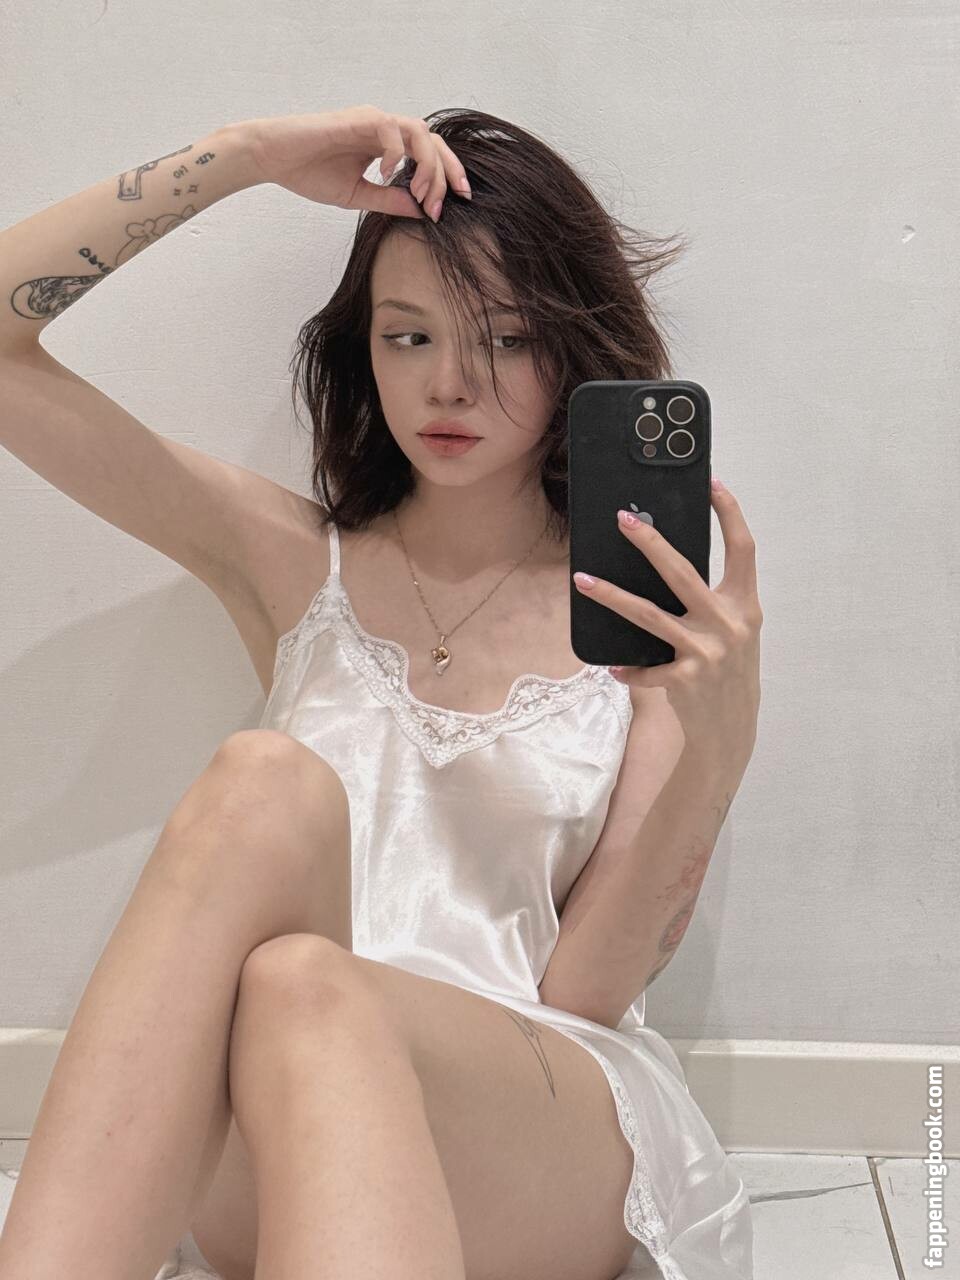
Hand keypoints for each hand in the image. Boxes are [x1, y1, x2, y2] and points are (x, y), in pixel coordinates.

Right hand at [236, 104, 470, 220]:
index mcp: (386, 146)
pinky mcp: (358, 118)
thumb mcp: (358, 196)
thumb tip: (422, 212)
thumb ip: (390, 201)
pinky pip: (391, 129)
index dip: (445, 179)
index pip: (428, 155)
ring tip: (421, 193)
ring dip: (428, 165)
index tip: (449, 208)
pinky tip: (386, 175)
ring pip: (419, 132)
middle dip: (448, 172)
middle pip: (433, 141)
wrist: (274, 158)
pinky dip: (397, 154)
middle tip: (451, 202)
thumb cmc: (310, 172)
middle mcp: (385, 129)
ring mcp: (372, 120)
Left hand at [573, 482, 762, 756]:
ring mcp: (708, 652)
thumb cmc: (729, 672)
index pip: (743, 550)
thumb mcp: (734, 632)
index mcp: (746, 606)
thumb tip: (667, 565)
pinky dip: (628, 668)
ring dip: (611, 596)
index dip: (731, 515)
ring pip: (649, 615)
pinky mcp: (686, 680)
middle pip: (683, 572)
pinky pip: (646, 669)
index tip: (713, 485)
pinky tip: (614, 668)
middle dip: (650, 543)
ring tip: (582, 581)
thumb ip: (714, 602)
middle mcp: (730, 624)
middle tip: (623, 520)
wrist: (732, 729)